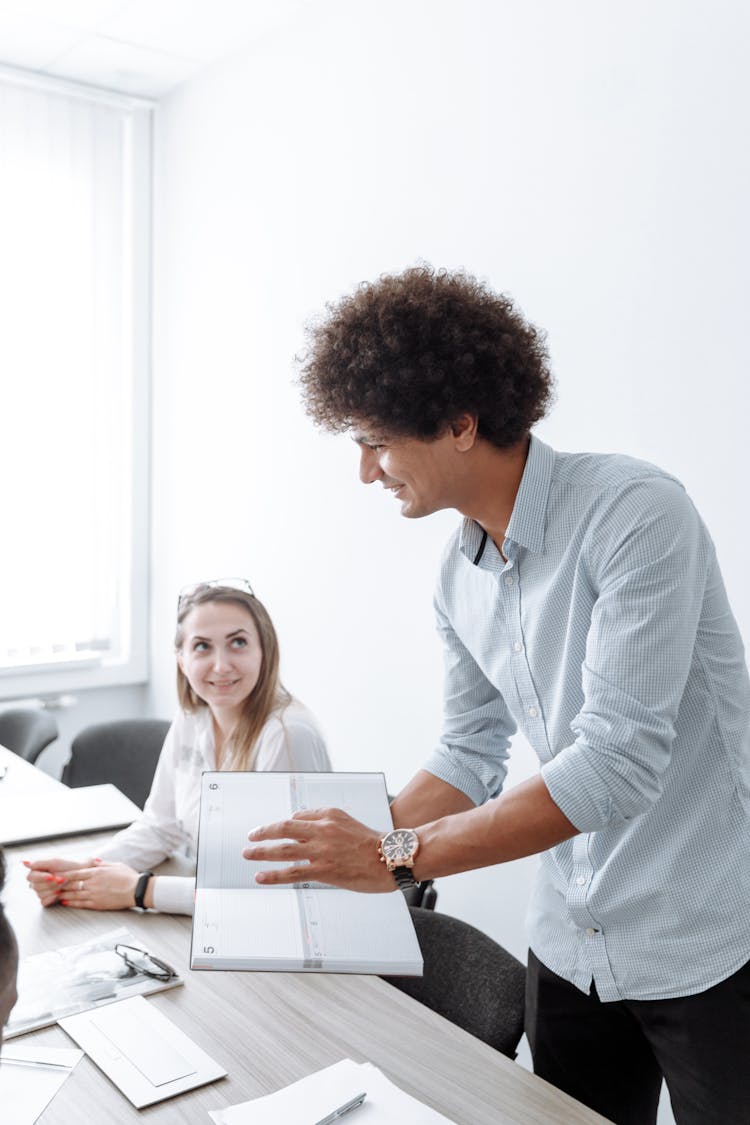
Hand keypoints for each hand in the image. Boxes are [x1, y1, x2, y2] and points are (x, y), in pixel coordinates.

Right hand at [24, 856, 96, 906]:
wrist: (80, 872)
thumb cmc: (68, 864)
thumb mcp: (54, 861)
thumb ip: (39, 862)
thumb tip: (24, 862)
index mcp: (36, 871)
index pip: (31, 876)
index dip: (41, 877)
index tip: (52, 875)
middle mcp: (36, 881)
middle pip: (36, 887)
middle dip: (52, 883)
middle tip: (63, 879)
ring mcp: (41, 891)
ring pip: (40, 894)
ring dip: (54, 889)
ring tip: (64, 883)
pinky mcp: (46, 898)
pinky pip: (43, 901)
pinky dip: (52, 898)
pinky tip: (59, 893)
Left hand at [27, 859, 139, 910]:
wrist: (136, 890)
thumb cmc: (128, 877)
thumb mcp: (115, 865)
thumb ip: (102, 864)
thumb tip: (93, 861)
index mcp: (97, 872)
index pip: (76, 873)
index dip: (64, 874)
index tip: (55, 874)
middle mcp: (92, 883)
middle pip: (72, 884)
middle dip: (60, 884)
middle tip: (50, 885)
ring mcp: (94, 894)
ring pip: (73, 894)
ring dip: (63, 894)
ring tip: (54, 894)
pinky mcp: (97, 904)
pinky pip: (80, 903)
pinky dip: (71, 903)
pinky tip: (65, 902)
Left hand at [242, 807, 393, 891]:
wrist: (392, 858)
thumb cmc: (372, 843)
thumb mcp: (347, 821)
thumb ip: (323, 819)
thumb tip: (300, 822)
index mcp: (329, 815)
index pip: (297, 816)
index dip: (281, 825)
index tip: (270, 832)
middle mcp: (323, 830)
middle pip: (284, 829)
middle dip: (263, 833)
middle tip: (250, 837)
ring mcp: (322, 851)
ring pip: (284, 850)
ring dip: (262, 852)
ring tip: (247, 854)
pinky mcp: (324, 870)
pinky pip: (292, 873)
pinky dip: (273, 875)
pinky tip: (261, 876)